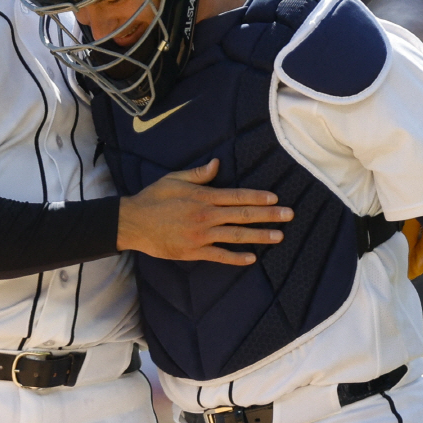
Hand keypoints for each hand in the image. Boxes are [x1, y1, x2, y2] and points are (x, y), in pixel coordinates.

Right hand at [116, 159, 291, 264]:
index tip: (276, 198)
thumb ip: (198, 174)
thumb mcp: (175, 179)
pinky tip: (252, 258)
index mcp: (203, 197)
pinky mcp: (193, 251)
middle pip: (243, 215)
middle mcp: (206, 216)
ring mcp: (201, 235)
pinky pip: (219, 256)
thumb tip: (217, 164)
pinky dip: (236, 257)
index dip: (258, 197)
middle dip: (269, 215)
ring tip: (279, 236)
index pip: (237, 196)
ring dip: (260, 236)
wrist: (133, 222)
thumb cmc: (154, 198)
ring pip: (236, 236)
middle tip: (289, 215)